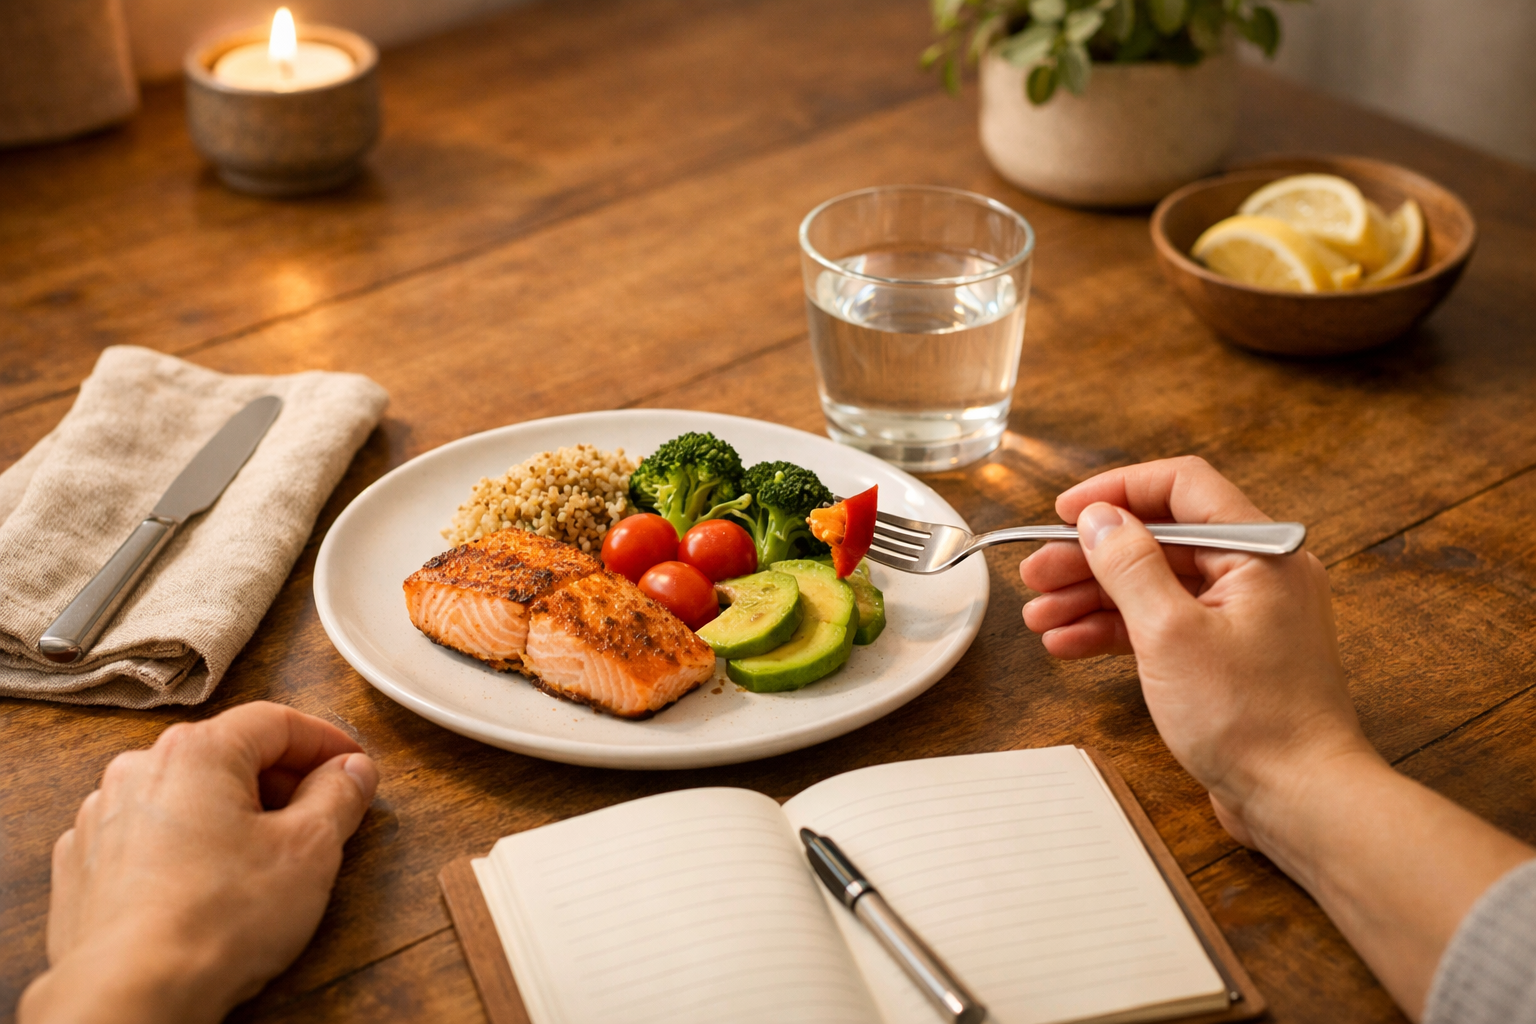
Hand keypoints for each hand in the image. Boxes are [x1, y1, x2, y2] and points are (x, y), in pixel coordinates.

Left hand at [19, 702, 378, 1023]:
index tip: (353, 765)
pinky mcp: (82, 866)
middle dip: (281, 781)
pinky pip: (148, 836)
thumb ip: (340, 795)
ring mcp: (102, 818)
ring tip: (263, 860)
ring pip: (186, 796)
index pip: (277, 722)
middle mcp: (139, 770)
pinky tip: (208, 885)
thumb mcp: (312, 849)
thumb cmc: (217, 921)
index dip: (326, 742)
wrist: (133, 994)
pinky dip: (185, 847)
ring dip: (231, 814)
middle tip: (320, 816)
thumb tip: (352, 770)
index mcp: (197, 752)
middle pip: (229, 755)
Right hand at [1021, 457, 1534, 1018]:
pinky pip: (1163, 624)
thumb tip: (1098, 518)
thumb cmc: (1252, 719)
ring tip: (1039, 616)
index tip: (1065, 514)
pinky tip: (1069, 645)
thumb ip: (1129, 566)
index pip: (1181, 486)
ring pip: (1154, 585)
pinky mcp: (1227, 656)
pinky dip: (1116, 631)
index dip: (1117, 492)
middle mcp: (1256, 574)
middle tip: (1035, 574)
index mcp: (1259, 552)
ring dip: (1093, 596)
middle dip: (1091, 556)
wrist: (1300, 799)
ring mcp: (1242, 618)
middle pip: (1159, 540)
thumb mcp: (1170, 633)